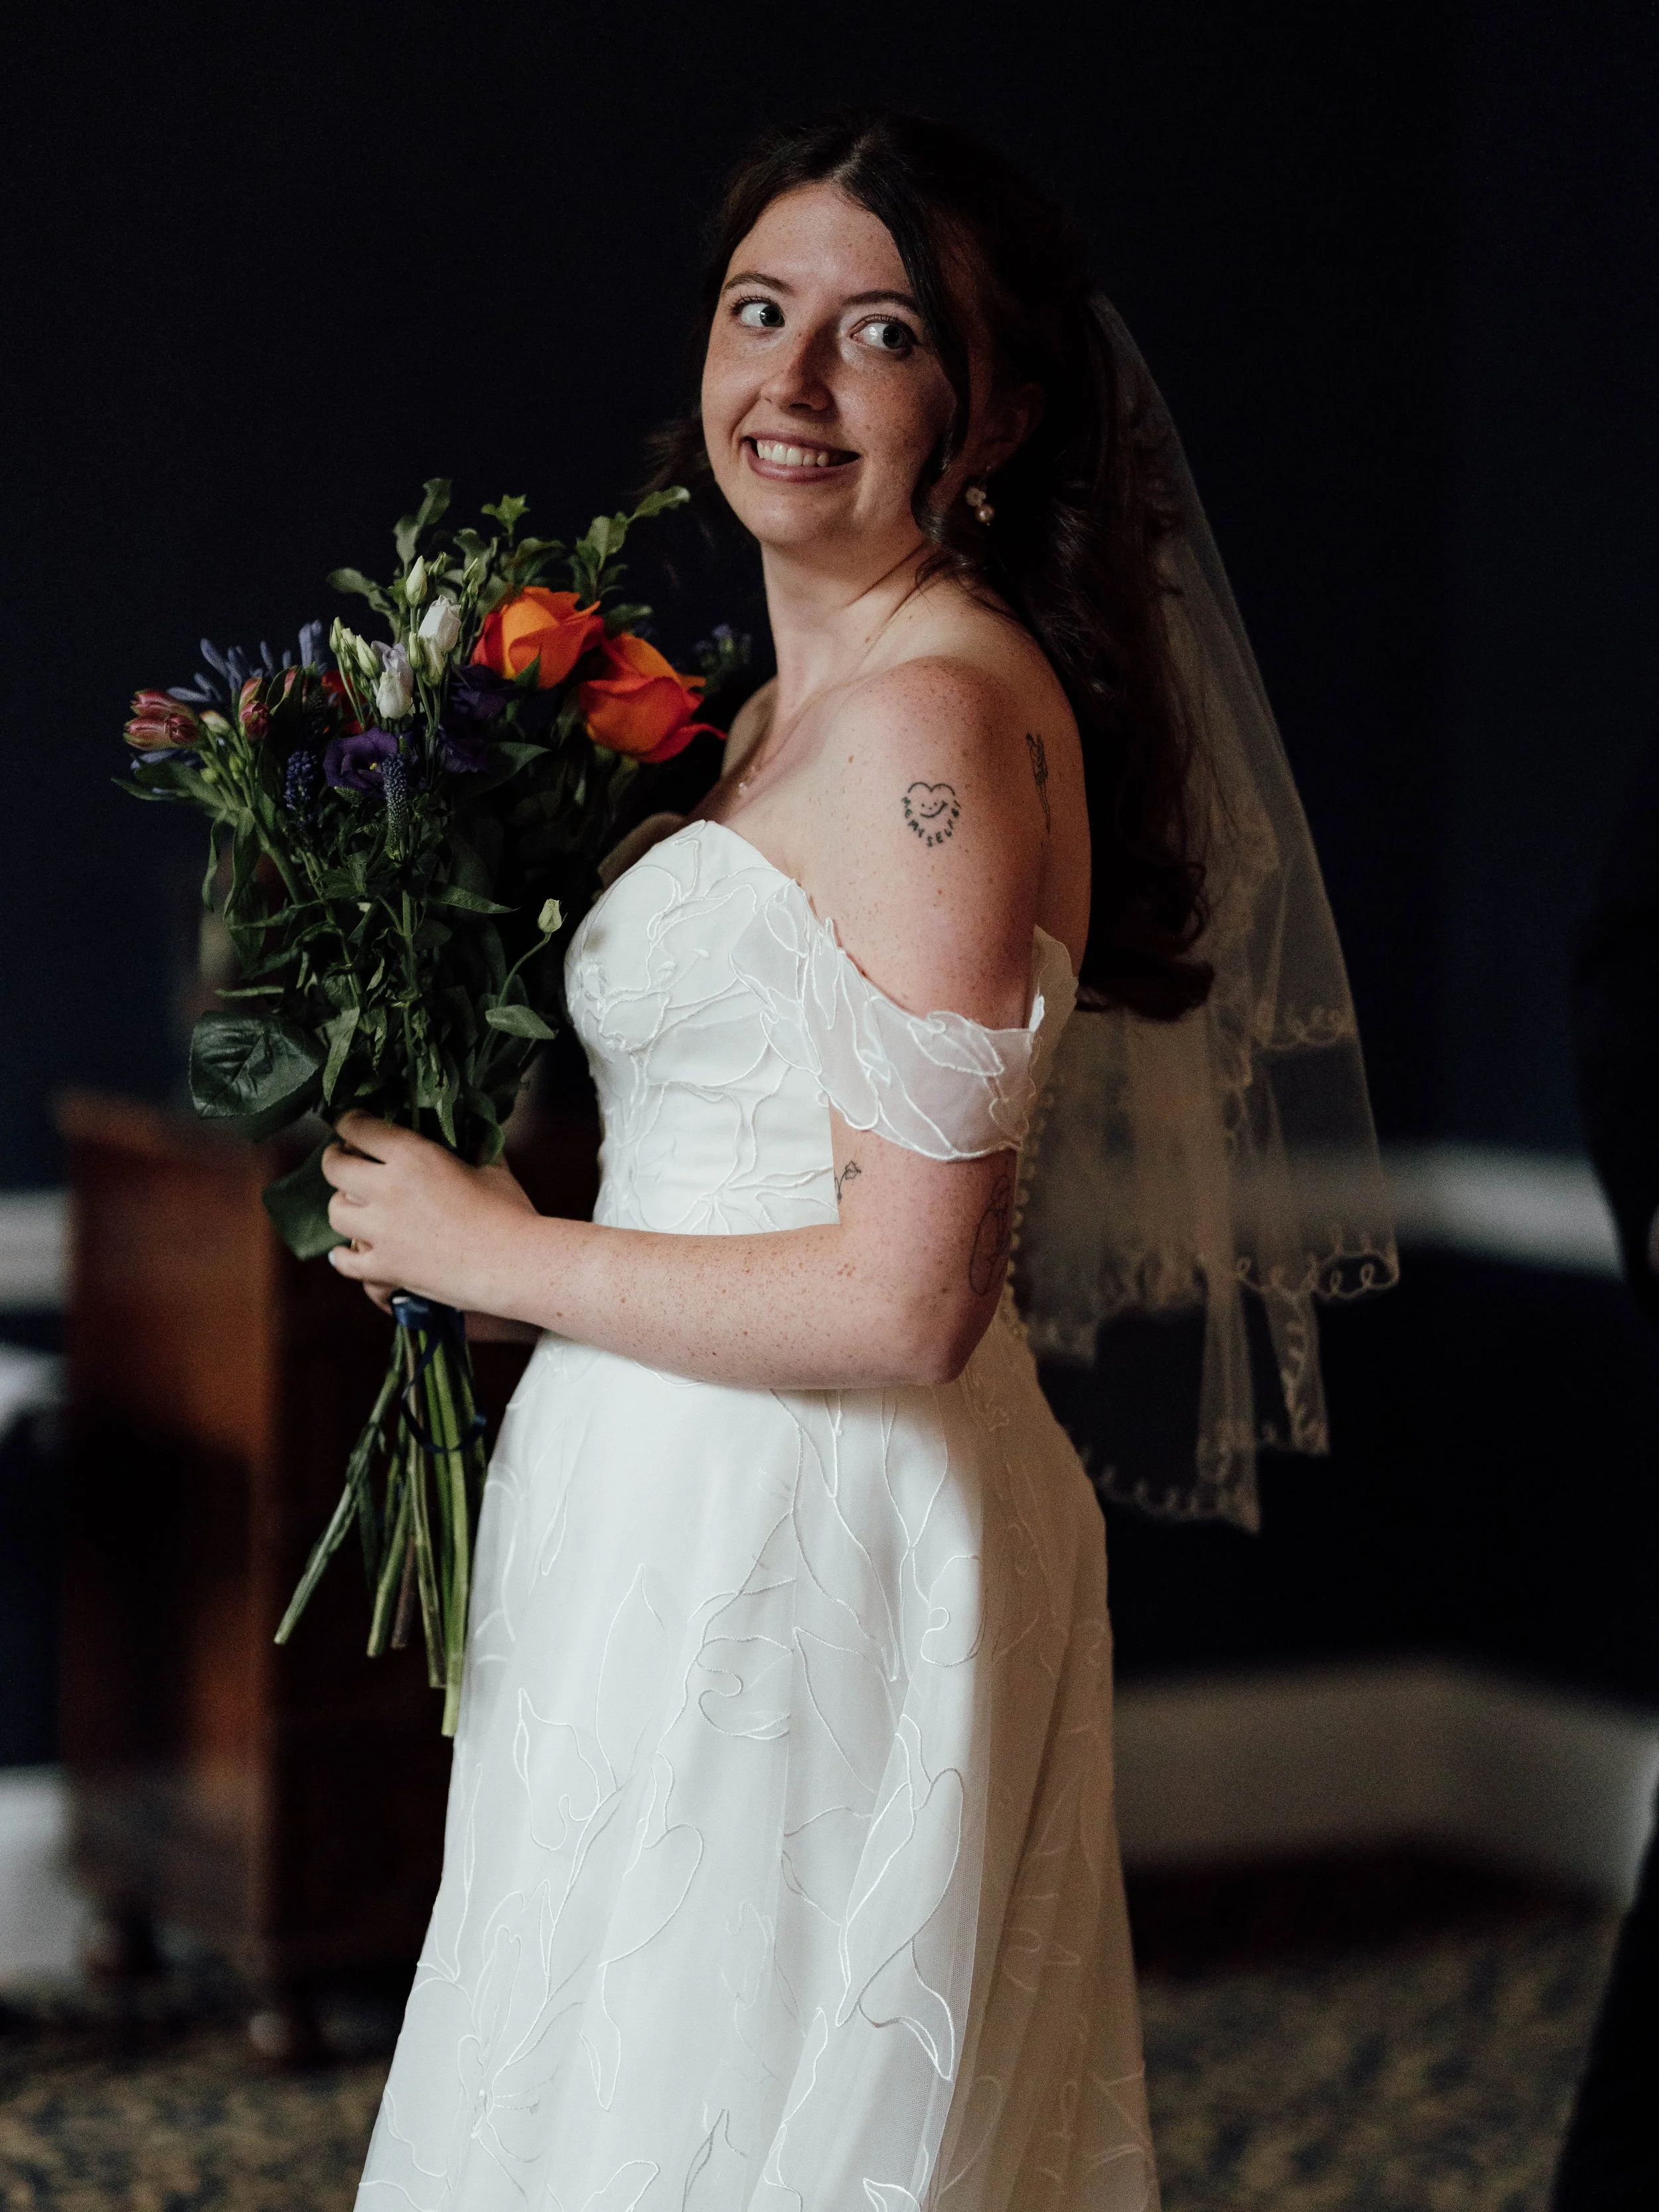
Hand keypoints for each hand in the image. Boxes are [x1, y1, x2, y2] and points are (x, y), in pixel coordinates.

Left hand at [322, 1113, 539, 1316]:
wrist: (513, 1264)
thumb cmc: (509, 1212)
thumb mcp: (493, 1167)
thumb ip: (476, 1146)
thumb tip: (475, 1134)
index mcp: (411, 1155)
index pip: (358, 1127)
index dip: (350, 1123)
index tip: (352, 1125)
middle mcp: (386, 1189)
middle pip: (335, 1167)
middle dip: (337, 1160)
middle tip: (346, 1161)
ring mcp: (381, 1231)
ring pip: (336, 1211)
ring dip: (344, 1206)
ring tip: (356, 1206)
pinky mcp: (384, 1267)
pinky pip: (345, 1261)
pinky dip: (344, 1257)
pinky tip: (346, 1252)